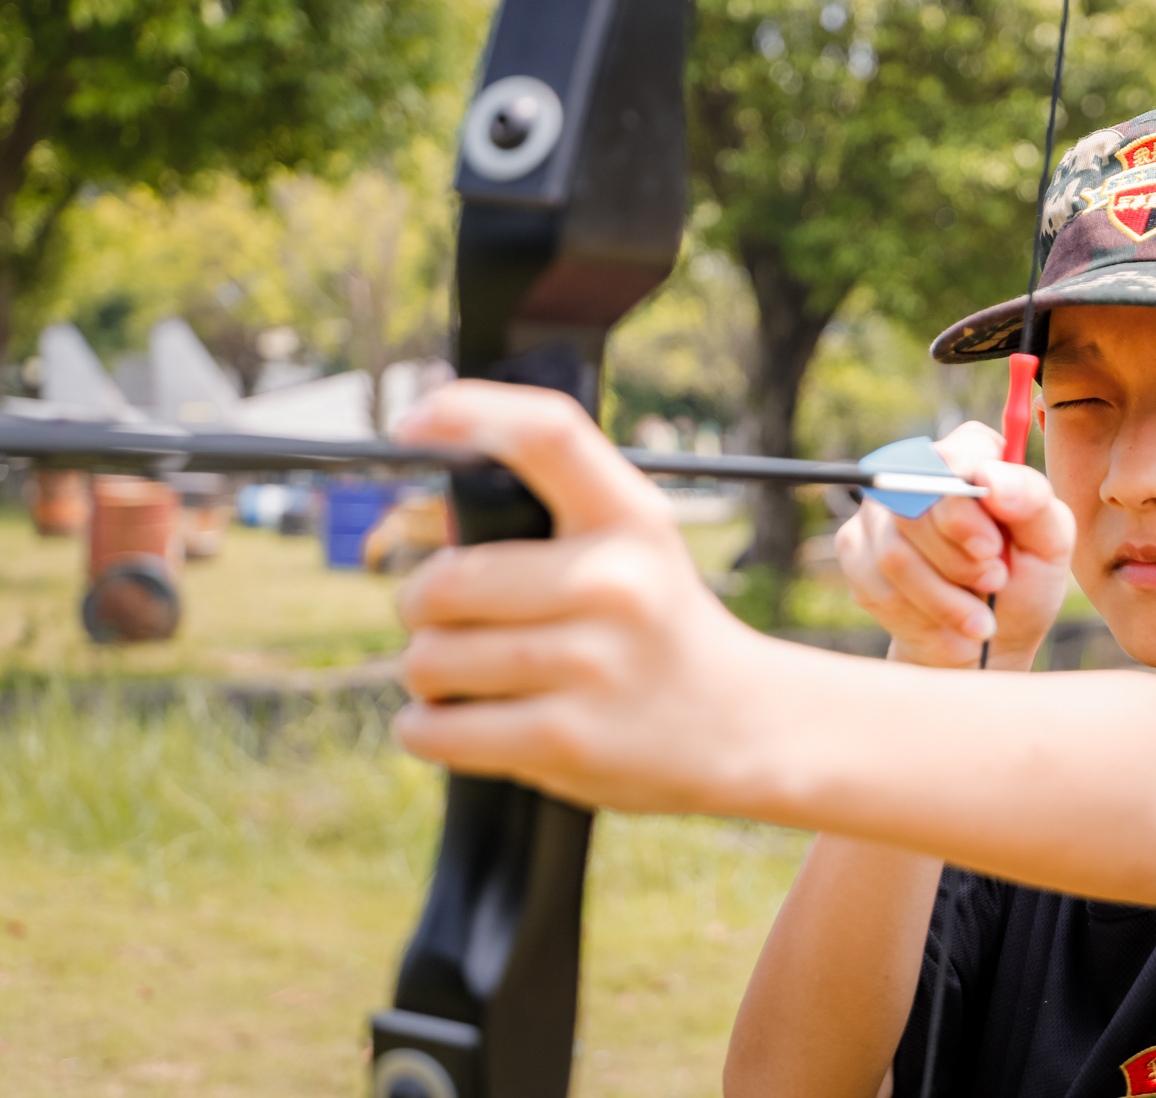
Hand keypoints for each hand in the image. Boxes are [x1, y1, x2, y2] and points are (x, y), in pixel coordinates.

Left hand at [390, 381, 760, 809]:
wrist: (744, 724)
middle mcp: (616, 582)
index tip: (410, 426)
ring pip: (431, 660)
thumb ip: (552, 521)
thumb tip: (430, 518)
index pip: (547, 433)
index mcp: (631, 519)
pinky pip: (438, 730)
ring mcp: (593, 665)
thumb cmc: (657, 626)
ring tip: (463, 678)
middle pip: (445, 580)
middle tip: (441, 621)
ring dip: (425, 674)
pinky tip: (454, 721)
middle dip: (420, 607)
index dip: (468, 412)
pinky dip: (425, 729)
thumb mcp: (635, 549)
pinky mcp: (567, 742)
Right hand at [834, 421, 1073, 668]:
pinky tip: (944, 621)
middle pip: (916, 504)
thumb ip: (1033, 501)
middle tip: (993, 581)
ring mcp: (880, 510)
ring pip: (894, 552)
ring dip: (943, 597)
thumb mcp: (1049, 545)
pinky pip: (874, 580)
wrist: (986, 644)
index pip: (953, 457)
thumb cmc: (1024, 584)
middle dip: (958, 560)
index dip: (966, 506)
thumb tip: (991, 477)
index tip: (992, 548)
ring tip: (978, 614)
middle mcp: (919, 473)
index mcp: (972, 456)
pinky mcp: (855, 549)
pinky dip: (918, 612)